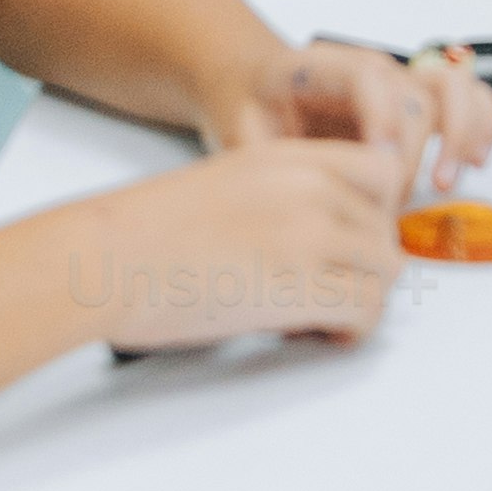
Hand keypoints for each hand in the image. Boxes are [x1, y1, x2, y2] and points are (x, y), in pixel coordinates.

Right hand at [77, 137, 408, 350]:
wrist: (105, 259)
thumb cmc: (144, 231)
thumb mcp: (229, 181)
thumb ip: (284, 195)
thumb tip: (320, 237)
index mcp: (291, 157)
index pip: (384, 173)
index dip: (377, 213)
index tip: (353, 243)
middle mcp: (311, 189)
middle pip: (386, 230)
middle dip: (364, 267)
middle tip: (331, 291)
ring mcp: (310, 235)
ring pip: (385, 273)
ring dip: (361, 301)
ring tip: (322, 317)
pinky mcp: (301, 288)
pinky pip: (365, 311)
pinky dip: (350, 330)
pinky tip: (317, 334)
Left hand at [214, 31, 490, 192]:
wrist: (254, 89)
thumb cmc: (250, 114)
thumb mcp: (241, 138)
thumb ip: (270, 165)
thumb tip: (302, 208)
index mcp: (321, 67)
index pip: (368, 77)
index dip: (382, 117)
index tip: (380, 163)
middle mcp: (371, 68)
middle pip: (414, 96)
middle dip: (412, 155)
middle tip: (390, 203)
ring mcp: (400, 82)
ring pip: (456, 87)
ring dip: (461, 135)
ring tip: (446, 181)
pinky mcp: (419, 102)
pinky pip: (471, 99)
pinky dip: (482, 127)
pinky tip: (473, 162)